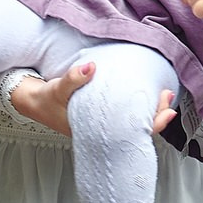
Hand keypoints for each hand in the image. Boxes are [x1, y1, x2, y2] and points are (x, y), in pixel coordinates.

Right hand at [9, 63, 177, 135]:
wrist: (34, 103)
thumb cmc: (47, 101)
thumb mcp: (58, 89)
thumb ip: (74, 78)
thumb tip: (90, 68)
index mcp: (99, 132)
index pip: (133, 134)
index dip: (153, 124)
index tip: (167, 110)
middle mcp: (104, 132)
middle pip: (139, 129)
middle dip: (157, 115)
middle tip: (167, 96)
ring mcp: (104, 125)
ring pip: (134, 122)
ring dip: (149, 110)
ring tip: (162, 94)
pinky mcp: (102, 116)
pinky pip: (125, 115)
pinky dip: (137, 107)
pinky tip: (143, 96)